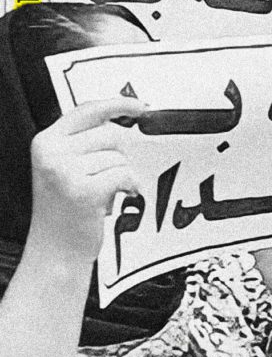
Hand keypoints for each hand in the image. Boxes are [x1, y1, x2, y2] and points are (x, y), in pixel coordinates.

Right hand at [28, 98, 146, 265]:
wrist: (55, 252)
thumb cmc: (66, 211)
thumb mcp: (65, 168)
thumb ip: (84, 143)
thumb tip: (125, 121)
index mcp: (46, 142)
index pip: (87, 110)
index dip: (118, 104)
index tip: (141, 106)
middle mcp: (51, 152)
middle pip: (111, 134)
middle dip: (119, 157)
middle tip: (105, 179)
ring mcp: (65, 171)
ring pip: (119, 157)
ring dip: (120, 176)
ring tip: (102, 194)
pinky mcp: (83, 190)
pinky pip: (125, 174)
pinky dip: (130, 186)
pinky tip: (117, 198)